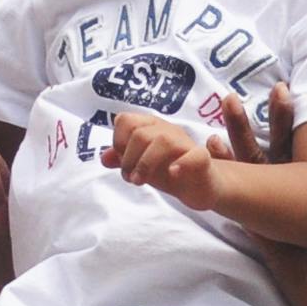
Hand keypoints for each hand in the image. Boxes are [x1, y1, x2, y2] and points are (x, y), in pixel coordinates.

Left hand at [100, 110, 223, 211]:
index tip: (122, 162)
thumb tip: (104, 158)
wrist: (201, 185)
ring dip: (145, 164)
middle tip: (130, 178)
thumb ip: (123, 159)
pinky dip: (181, 164)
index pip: (125, 120)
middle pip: (140, 132)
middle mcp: (168, 130)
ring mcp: (186, 144)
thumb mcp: (141, 165)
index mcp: (151, 127)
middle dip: (129, 159)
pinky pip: (195, 155)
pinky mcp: (202, 160)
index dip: (118, 142)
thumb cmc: (170, 171)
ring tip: (140, 181)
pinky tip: (172, 173)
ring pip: (163, 141)